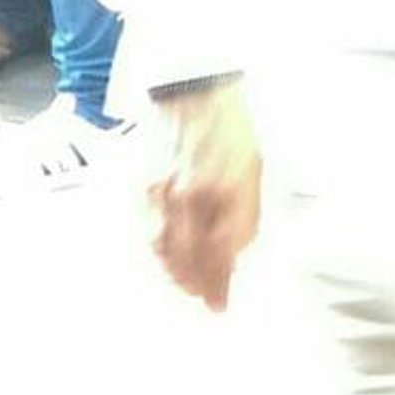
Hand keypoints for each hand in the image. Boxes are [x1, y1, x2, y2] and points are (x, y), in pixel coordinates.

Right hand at [146, 81, 262, 310]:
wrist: (192, 89)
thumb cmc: (228, 127)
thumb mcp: (253, 169)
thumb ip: (245, 215)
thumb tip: (236, 253)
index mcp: (223, 189)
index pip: (222, 251)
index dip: (221, 281)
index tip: (223, 301)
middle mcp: (189, 194)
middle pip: (191, 258)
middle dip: (200, 287)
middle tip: (209, 305)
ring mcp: (161, 192)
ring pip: (164, 250)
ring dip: (176, 278)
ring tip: (188, 291)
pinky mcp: (142, 186)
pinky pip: (146, 231)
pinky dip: (155, 255)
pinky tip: (163, 265)